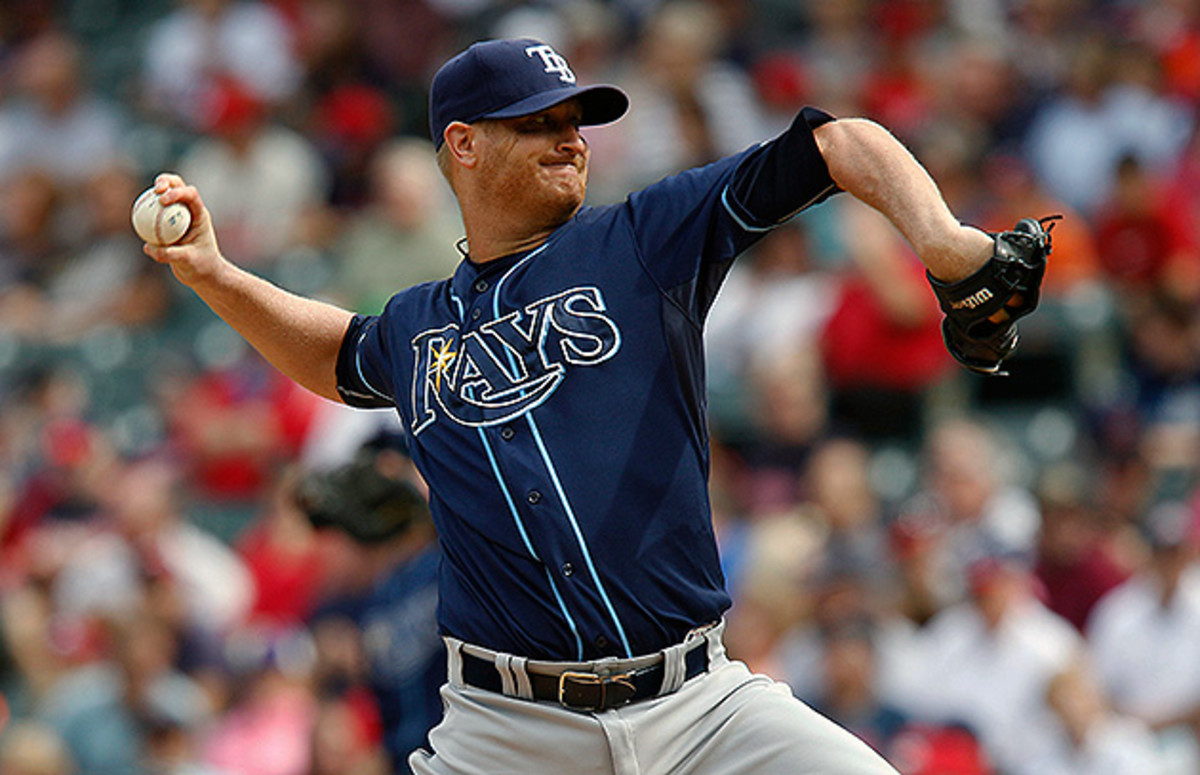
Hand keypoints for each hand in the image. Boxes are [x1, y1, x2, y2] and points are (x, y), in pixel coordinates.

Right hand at [141, 173, 225, 287]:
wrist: (203, 276)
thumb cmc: (202, 267)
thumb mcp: (188, 262)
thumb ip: (171, 254)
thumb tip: (149, 247)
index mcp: (200, 215)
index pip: (191, 195)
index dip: (177, 192)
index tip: (163, 200)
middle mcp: (190, 212)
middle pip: (178, 187)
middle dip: (166, 181)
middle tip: (156, 189)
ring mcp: (178, 216)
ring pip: (164, 198)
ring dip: (152, 194)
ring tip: (141, 201)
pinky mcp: (168, 225)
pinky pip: (154, 214)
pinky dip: (145, 213)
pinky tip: (136, 218)